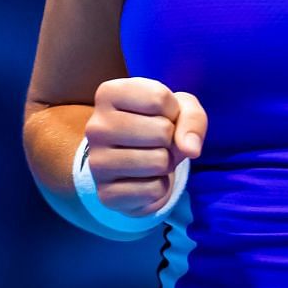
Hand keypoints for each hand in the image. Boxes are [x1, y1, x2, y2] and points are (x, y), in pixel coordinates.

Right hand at [84, 77, 206, 216]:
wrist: (136, 166)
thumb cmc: (157, 126)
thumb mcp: (180, 108)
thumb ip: (192, 118)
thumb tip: (191, 149)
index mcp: (108, 94)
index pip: (159, 98)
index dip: (172, 110)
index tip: (160, 115)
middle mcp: (96, 126)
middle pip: (161, 130)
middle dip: (171, 138)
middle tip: (157, 142)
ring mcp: (97, 162)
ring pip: (159, 161)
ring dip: (166, 162)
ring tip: (151, 158)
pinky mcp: (106, 194)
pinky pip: (154, 190)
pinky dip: (159, 186)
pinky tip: (144, 179)